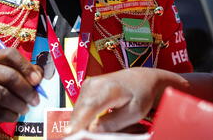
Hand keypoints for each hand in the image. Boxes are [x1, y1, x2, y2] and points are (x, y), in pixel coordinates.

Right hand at [0, 48, 42, 131]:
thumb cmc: (2, 88)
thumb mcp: (13, 75)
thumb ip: (28, 72)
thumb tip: (40, 76)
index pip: (10, 54)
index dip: (26, 66)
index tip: (37, 80)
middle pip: (9, 76)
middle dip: (27, 90)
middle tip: (36, 100)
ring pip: (4, 95)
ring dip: (20, 104)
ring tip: (26, 109)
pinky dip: (12, 115)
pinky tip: (15, 115)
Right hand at [67, 68, 187, 133]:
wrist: (140, 79)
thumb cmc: (140, 94)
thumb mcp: (134, 113)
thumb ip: (113, 123)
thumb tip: (92, 131)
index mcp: (108, 89)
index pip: (89, 108)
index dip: (78, 122)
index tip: (71, 134)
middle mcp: (93, 84)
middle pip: (79, 112)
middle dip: (81, 127)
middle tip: (92, 136)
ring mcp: (87, 85)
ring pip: (78, 112)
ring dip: (83, 123)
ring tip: (104, 124)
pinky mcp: (84, 89)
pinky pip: (80, 109)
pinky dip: (85, 118)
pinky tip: (97, 120)